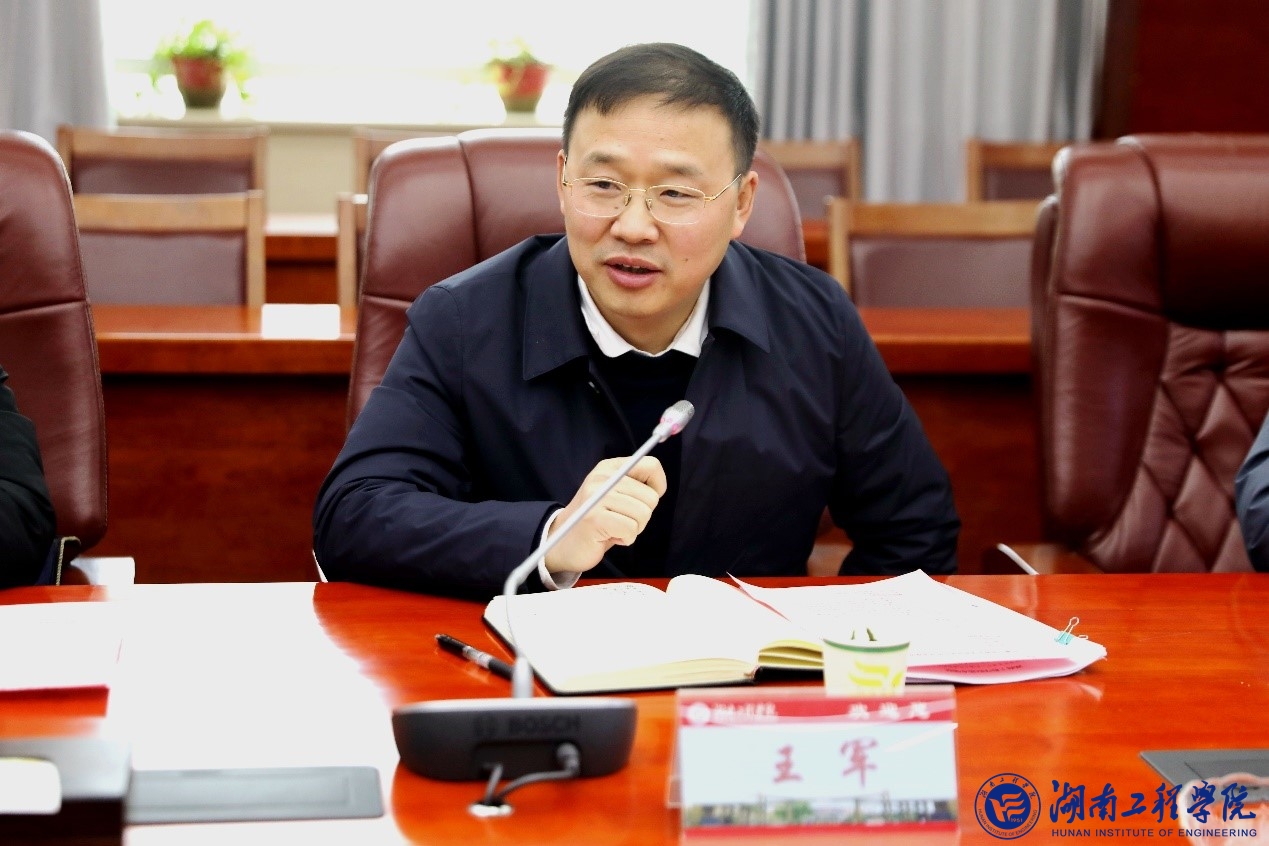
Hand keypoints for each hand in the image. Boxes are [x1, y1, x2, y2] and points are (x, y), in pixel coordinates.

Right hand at [543, 456, 666, 574]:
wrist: (562, 542)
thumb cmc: (597, 521)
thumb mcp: (615, 494)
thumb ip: (634, 486)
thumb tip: (658, 487)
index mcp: (610, 467)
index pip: (651, 465)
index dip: (657, 486)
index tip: (645, 500)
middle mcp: (603, 477)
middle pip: (650, 496)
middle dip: (642, 516)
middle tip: (622, 520)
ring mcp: (597, 496)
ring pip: (643, 514)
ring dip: (634, 529)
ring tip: (615, 528)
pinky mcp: (594, 518)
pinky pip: (630, 529)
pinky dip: (626, 538)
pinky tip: (610, 536)